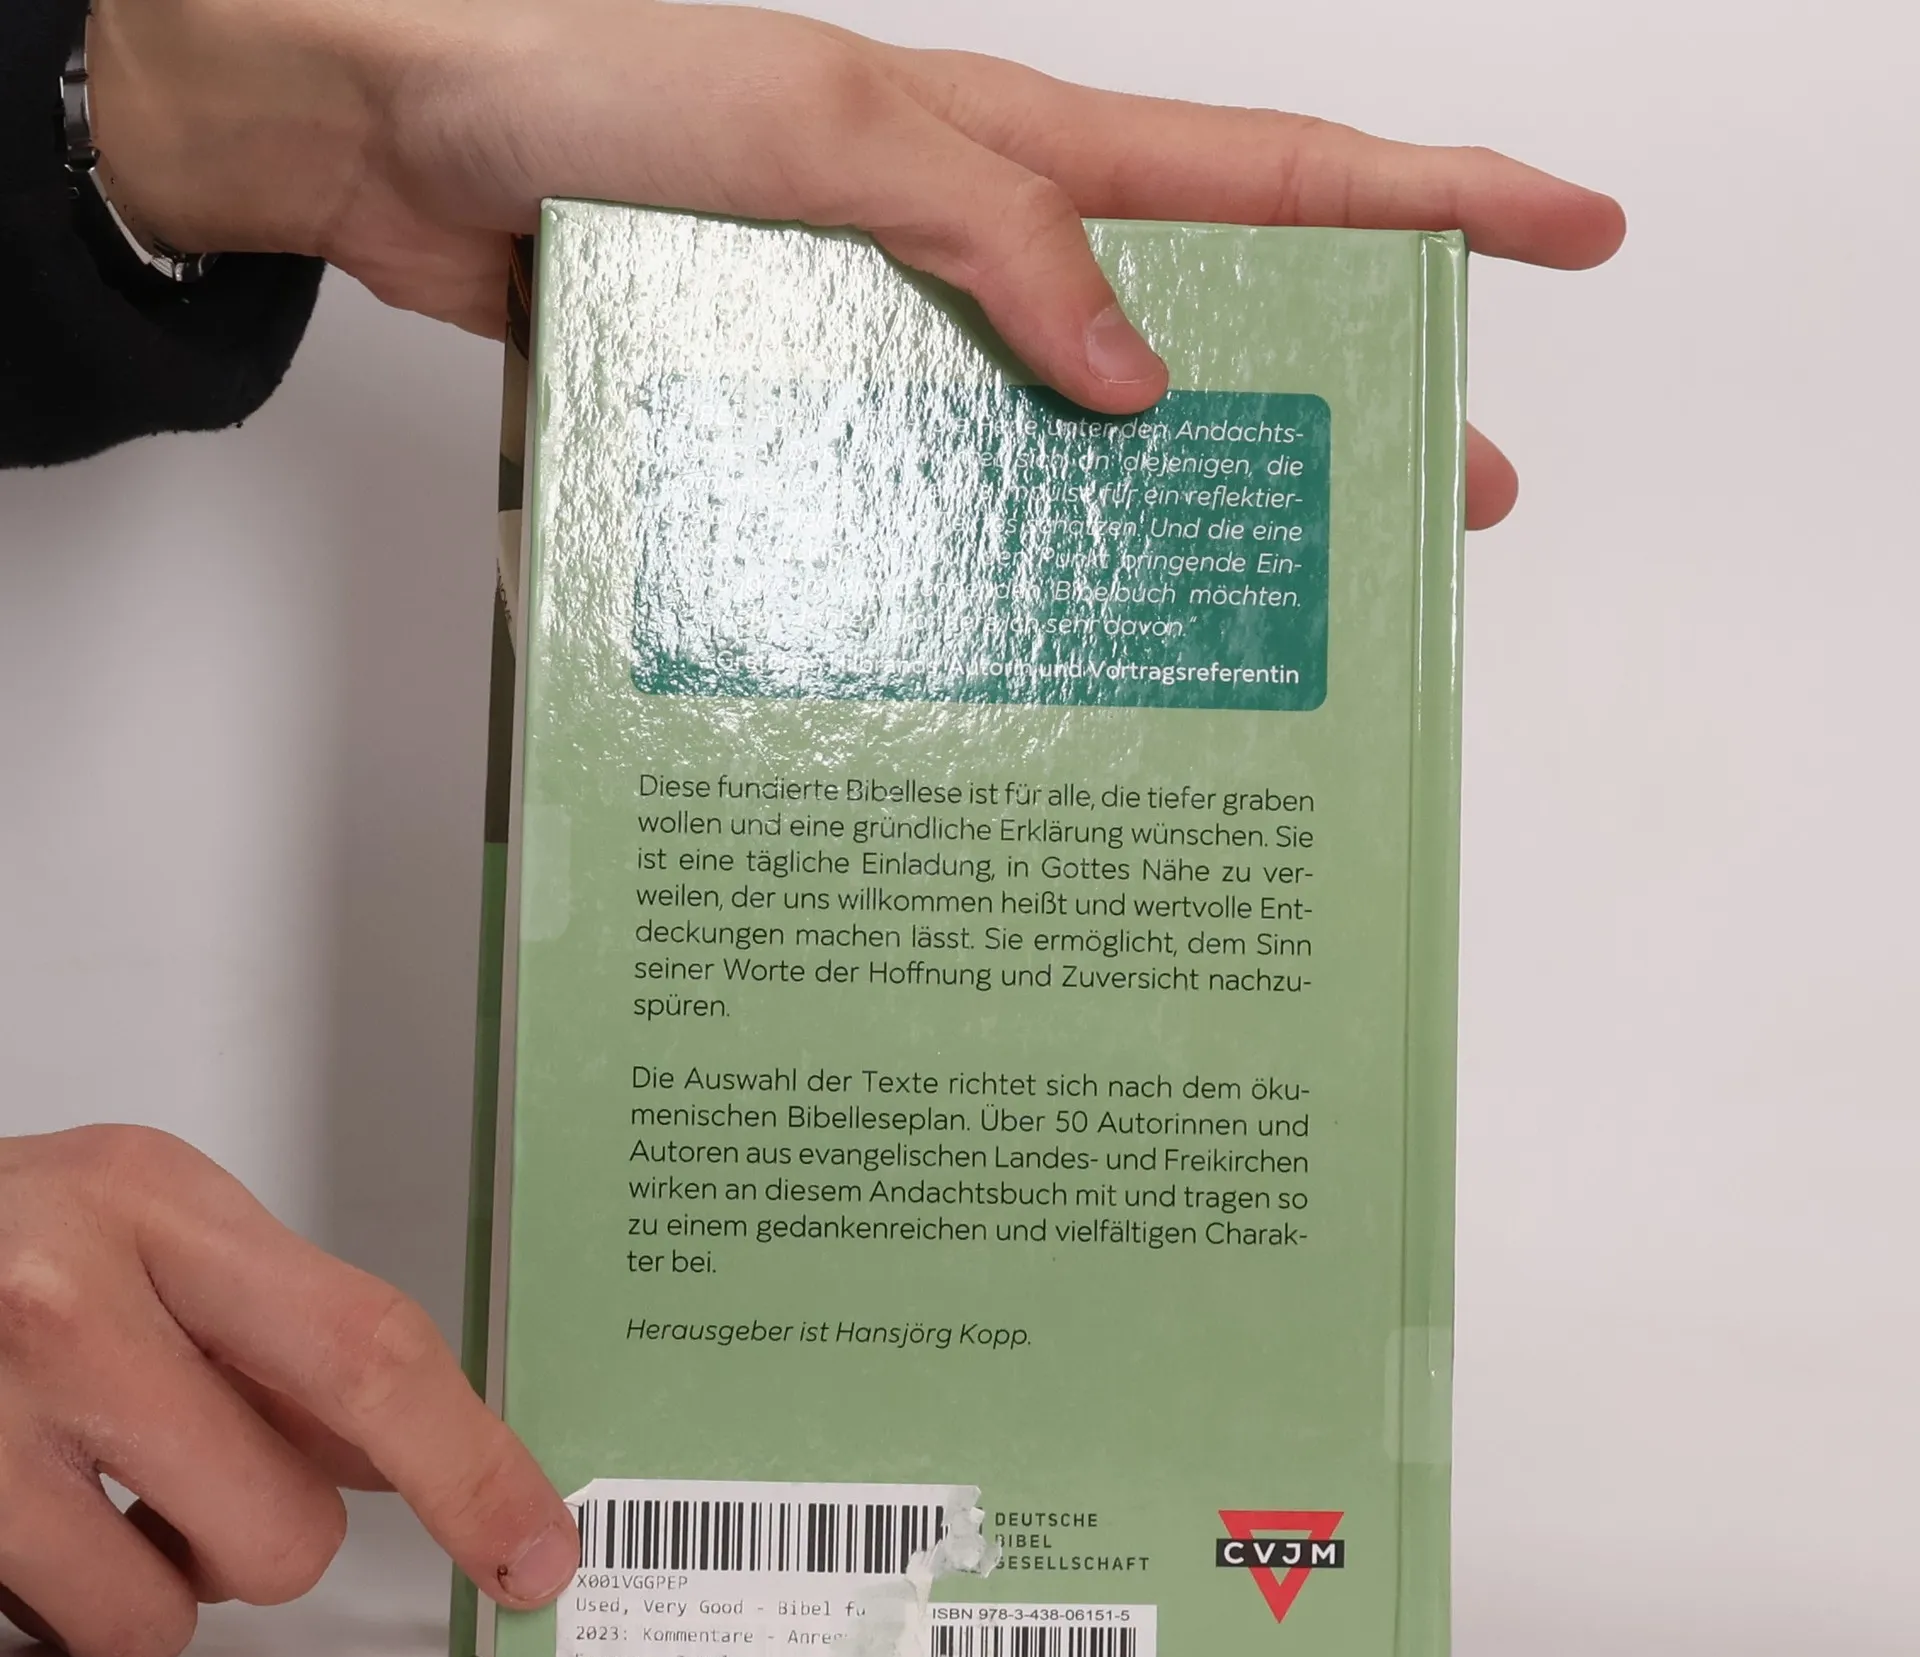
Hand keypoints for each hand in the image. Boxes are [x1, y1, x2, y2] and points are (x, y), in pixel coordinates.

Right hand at [0, 1127, 575, 1656]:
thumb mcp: (141, 1232)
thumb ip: (278, 1333)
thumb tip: (420, 1452)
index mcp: (158, 1201)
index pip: (371, 1349)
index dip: (473, 1465)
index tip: (536, 1541)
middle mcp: (70, 1295)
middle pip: (290, 1518)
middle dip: (268, 1535)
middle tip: (186, 1472)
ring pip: (183, 1602)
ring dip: (162, 1580)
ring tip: (92, 1491)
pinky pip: (81, 1635)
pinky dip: (77, 1608)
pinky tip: (32, 1520)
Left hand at [89, 0, 1623, 529]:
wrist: (391, 140)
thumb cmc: (581, 81)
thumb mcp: (823, 130)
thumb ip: (991, 238)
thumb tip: (1143, 376)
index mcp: (1018, 148)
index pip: (1275, 169)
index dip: (1440, 199)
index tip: (1572, 231)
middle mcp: (984, 243)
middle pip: (1216, 323)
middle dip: (1352, 397)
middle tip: (1453, 496)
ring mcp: (906, 334)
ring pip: (1084, 428)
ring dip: (1180, 504)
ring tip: (1267, 596)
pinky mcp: (817, 404)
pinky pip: (944, 484)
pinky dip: (1002, 549)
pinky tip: (1042, 621)